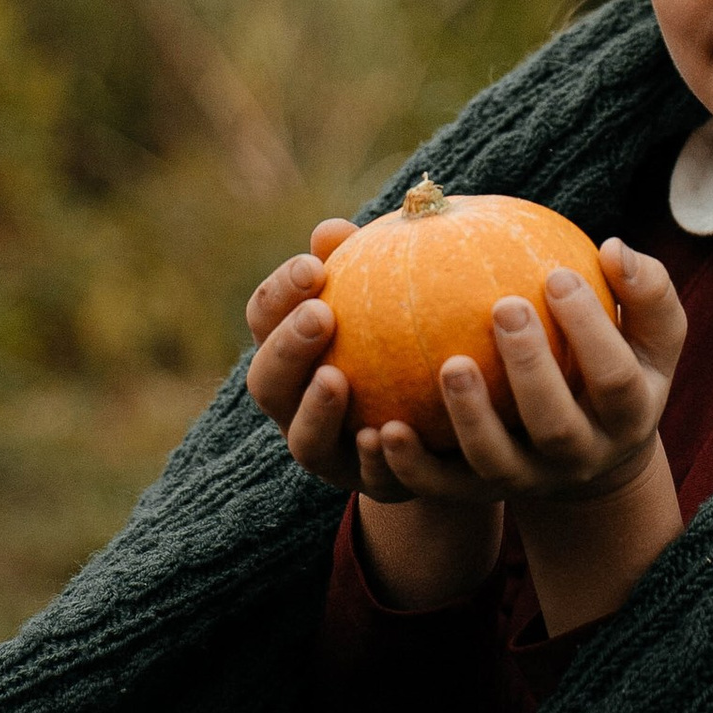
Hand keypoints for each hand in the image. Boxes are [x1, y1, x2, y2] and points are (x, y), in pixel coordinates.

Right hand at [242, 219, 503, 616]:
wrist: (447, 428)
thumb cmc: (418, 338)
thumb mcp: (403, 298)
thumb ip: (380, 263)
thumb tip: (341, 224)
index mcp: (294, 351)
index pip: (265, 317)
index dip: (278, 293)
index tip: (313, 265)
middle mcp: (298, 406)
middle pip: (266, 382)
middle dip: (286, 347)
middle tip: (321, 314)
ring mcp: (329, 453)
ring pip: (303, 440)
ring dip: (314, 410)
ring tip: (336, 378)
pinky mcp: (369, 488)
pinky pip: (363, 479)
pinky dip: (371, 458)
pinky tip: (390, 432)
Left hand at [371, 239, 685, 511]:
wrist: (592, 458)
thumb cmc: (618, 366)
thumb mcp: (650, 336)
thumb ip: (645, 292)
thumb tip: (615, 248)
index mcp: (627, 416)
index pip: (614, 379)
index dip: (591, 329)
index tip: (557, 273)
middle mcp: (580, 456)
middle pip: (556, 426)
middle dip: (531, 369)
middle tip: (504, 307)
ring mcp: (528, 479)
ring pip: (497, 461)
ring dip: (471, 416)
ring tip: (449, 364)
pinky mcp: (479, 493)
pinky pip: (442, 486)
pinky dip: (411, 466)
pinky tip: (383, 428)